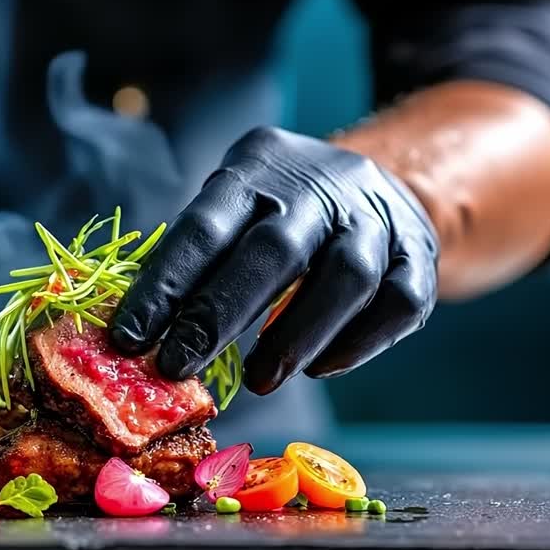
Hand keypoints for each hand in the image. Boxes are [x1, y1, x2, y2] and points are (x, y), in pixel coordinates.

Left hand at [111, 127, 438, 393]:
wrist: (384, 179)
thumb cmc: (282, 210)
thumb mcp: (237, 204)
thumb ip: (199, 257)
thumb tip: (142, 332)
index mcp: (257, 169)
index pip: (205, 226)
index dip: (165, 285)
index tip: (129, 337)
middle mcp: (320, 187)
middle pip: (273, 251)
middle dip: (218, 315)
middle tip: (177, 365)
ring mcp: (376, 218)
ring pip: (346, 278)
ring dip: (295, 337)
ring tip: (256, 381)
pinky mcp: (419, 253)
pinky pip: (397, 302)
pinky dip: (356, 343)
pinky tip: (318, 368)